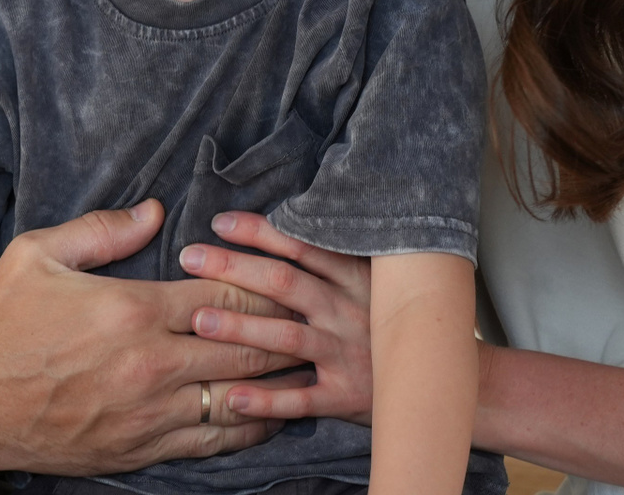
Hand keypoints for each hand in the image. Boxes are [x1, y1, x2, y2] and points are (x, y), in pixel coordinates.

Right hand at [0, 200, 299, 482]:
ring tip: (308, 367)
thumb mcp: (38, 254)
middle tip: (315, 322)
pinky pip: (211, 442)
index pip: (226, 297)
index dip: (265, 288)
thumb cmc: (0, 324)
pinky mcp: (139, 449)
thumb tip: (155, 210)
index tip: (287, 279)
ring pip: (238, 399)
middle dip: (287, 335)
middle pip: (246, 348)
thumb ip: (103, 228)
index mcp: (133, 310)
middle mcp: (150, 364)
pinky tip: (269, 415)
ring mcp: (148, 413)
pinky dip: (248, 427)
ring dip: (278, 384)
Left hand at [177, 212, 373, 426]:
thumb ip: (331, 260)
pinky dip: (268, 401)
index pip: (300, 247)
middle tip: (188, 257)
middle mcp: (349, 311)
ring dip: (241, 328)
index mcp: (354, 277)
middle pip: (284, 284)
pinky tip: (233, 397)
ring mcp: (347, 354)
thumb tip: (282, 228)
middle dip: (233, 269)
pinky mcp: (347, 396)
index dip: (258, 232)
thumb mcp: (372, 282)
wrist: (435, 379)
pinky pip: (302, 400)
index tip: (218, 223)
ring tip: (198, 321)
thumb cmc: (389, 322)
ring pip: (287, 339)